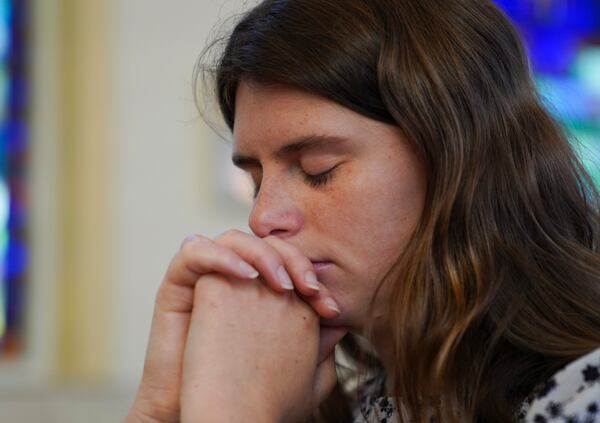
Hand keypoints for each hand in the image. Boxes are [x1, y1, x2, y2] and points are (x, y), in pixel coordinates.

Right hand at [125, 230, 341, 422]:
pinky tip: (245, 277)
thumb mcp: (293, 369)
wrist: (208, 418)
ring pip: (232, 240)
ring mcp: (207, 279)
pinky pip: (195, 252)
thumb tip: (342, 322)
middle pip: (264, 246)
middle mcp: (234, 281)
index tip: (330, 308)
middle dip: (292, 261)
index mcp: (260, 295)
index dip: (309, 276)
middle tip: (309, 289)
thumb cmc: (248, 397)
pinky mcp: (179, 284)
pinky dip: (222, 256)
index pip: (287, 265)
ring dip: (261, 254)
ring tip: (280, 285)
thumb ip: (316, 345)